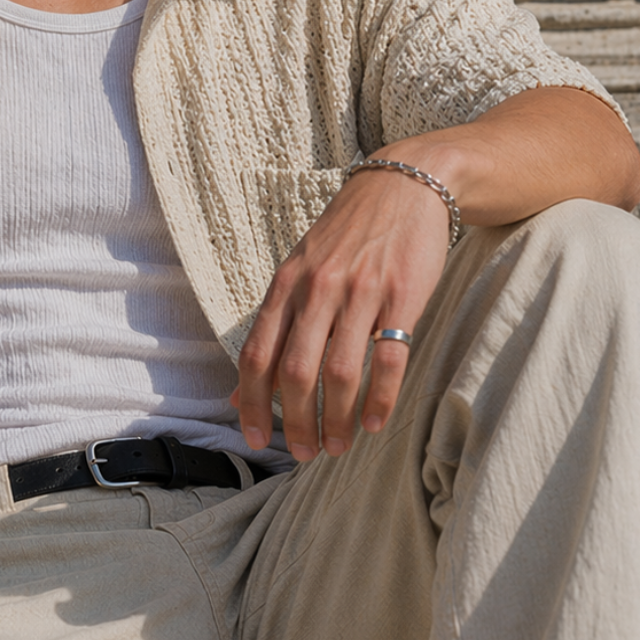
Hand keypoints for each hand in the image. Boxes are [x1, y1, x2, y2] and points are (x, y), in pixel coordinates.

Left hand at [232, 164, 452, 460]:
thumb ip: (273, 326)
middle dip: (295, 422)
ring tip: (336, 446)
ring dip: (335, 419)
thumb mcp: (299, 270)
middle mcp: (317, 289)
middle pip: (295, 371)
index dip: (250, 402)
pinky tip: (374, 422)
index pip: (256, 354)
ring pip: (339, 372)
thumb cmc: (346, 236)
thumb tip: (236, 389)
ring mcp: (359, 292)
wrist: (403, 186)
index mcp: (286, 284)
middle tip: (303, 453)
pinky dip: (379, 399)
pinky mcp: (401, 295)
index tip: (255, 438)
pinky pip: (388, 359)